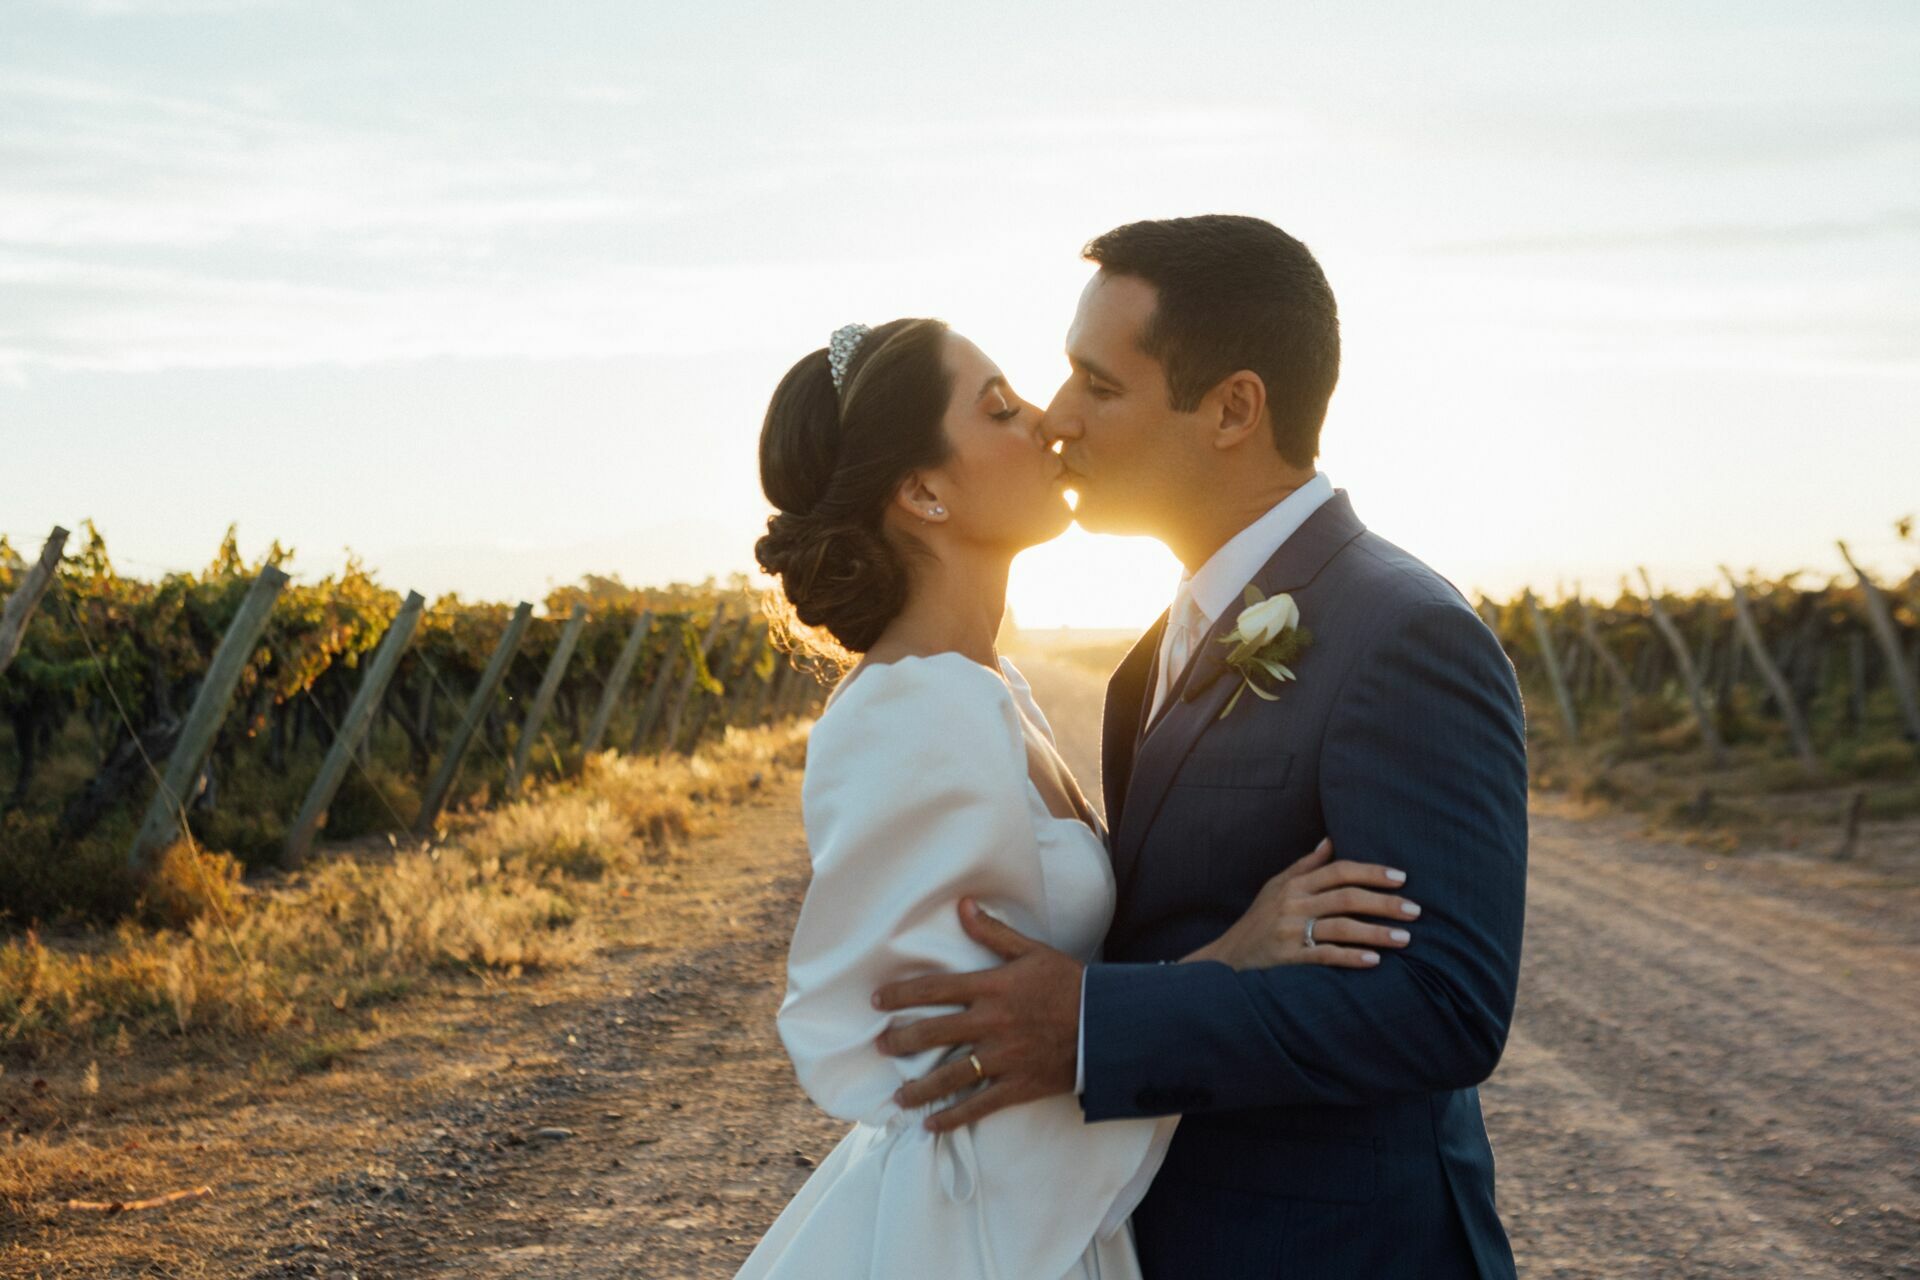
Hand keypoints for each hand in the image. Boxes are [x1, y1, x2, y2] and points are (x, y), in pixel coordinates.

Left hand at [870, 898, 1081, 1132]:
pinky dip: (954, 1117)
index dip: (902, 995)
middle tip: (880, 1045)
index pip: (935, 989)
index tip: (877, 1001)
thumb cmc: (1070, 983)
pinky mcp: (1018, 1085)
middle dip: (901, 1040)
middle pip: (933, 1033)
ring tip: (898, 1097)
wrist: (1108, 1024)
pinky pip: (979, 1105)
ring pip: (950, 1076)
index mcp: (992, 988)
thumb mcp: (1033, 952)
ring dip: (920, 1088)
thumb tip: (962, 906)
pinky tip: (932, 1125)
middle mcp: (991, 1023)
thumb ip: (994, 933)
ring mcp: (1003, 1058)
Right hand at [1183, 838, 1418, 969]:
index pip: (1339, 871)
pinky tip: (1375, 961)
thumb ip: (1305, 865)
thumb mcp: (1276, 887)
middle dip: (1384, 903)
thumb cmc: (1259, 920)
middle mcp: (1293, 903)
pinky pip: (1325, 955)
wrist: (1229, 956)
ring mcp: (1290, 930)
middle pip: (1347, 897)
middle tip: (1415, 910)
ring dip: (1376, 932)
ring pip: (1341, 927)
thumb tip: (1331, 840)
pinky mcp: (1288, 956)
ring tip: (1406, 939)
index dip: (1371, 873)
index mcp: (1294, 883)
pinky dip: (1351, 957)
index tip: (1401, 879)